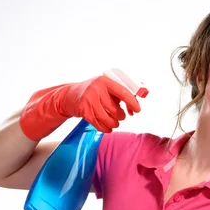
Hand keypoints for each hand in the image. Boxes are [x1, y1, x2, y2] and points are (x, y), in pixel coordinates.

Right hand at [20, 75, 143, 140]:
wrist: (69, 96)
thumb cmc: (94, 91)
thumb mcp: (106, 87)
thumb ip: (122, 92)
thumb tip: (140, 100)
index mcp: (105, 81)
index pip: (123, 92)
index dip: (132, 102)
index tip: (137, 110)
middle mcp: (96, 89)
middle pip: (115, 109)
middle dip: (121, 116)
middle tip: (122, 116)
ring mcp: (88, 100)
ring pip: (108, 118)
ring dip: (114, 123)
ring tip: (115, 122)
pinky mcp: (83, 111)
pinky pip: (98, 124)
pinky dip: (106, 128)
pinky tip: (108, 127)